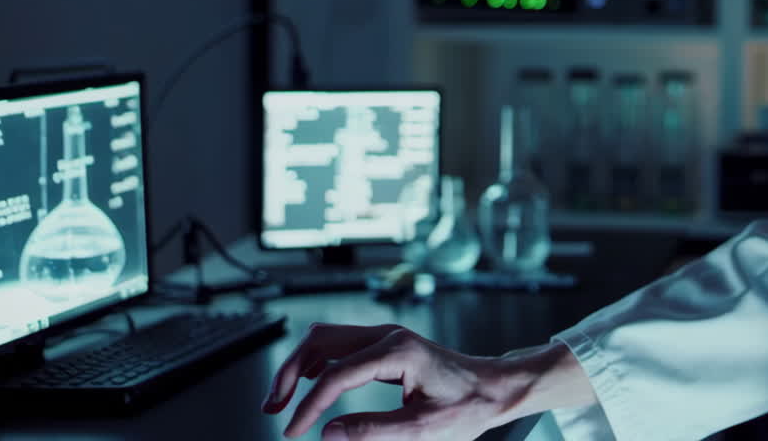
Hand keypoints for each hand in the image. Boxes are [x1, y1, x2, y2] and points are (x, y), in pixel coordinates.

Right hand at [262, 323, 507, 440]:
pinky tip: (308, 382)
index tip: (292, 431)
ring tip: (282, 399)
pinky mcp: (387, 344)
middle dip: (290, 374)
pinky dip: (317, 361)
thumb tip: (327, 434)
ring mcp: (387, 336)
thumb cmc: (468, 406)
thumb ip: (374, 431)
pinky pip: (341, 343)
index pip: (337, 375)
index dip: (309, 405)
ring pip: (326, 338)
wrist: (493, 387)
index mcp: (399, 352)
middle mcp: (389, 335)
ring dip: (299, 365)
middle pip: (321, 342)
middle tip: (273, 408)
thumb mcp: (423, 430)